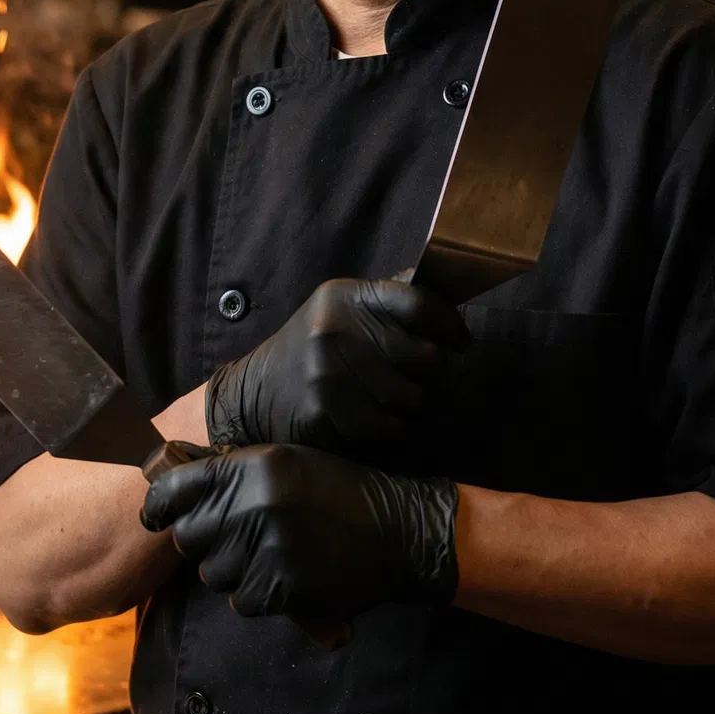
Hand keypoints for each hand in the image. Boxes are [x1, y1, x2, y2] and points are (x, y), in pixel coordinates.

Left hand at [140, 443, 458, 621]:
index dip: (160, 505)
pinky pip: (242, 601)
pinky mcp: (283, 589)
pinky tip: (286, 576)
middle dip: (206, 541)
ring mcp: (269, 549)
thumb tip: (175, 489)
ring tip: (271, 555)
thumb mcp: (289, 462)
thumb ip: (235, 473)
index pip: (177, 488)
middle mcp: (256, 505)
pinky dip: (258, 595)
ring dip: (233, 571)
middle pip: (190, 537)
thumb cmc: (342, 492)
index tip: (156, 516)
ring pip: (213, 573)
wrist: (401, 531)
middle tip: (237, 537)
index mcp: (255, 467)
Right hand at [204, 278, 468, 460]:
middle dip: (434, 372)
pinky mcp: (325, 411)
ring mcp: (328, 372)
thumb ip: (389, 299)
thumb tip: (448, 286)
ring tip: (395, 398)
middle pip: (426, 355)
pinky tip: (376, 419)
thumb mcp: (341, 310)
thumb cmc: (312, 350)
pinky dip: (393, 427)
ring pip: (414, 397)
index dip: (450, 324)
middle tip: (424, 377)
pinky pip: (390, 426)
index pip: (419, 302)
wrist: (253, 394)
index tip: (461, 340)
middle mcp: (335, 330)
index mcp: (345, 297)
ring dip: (415, 404)